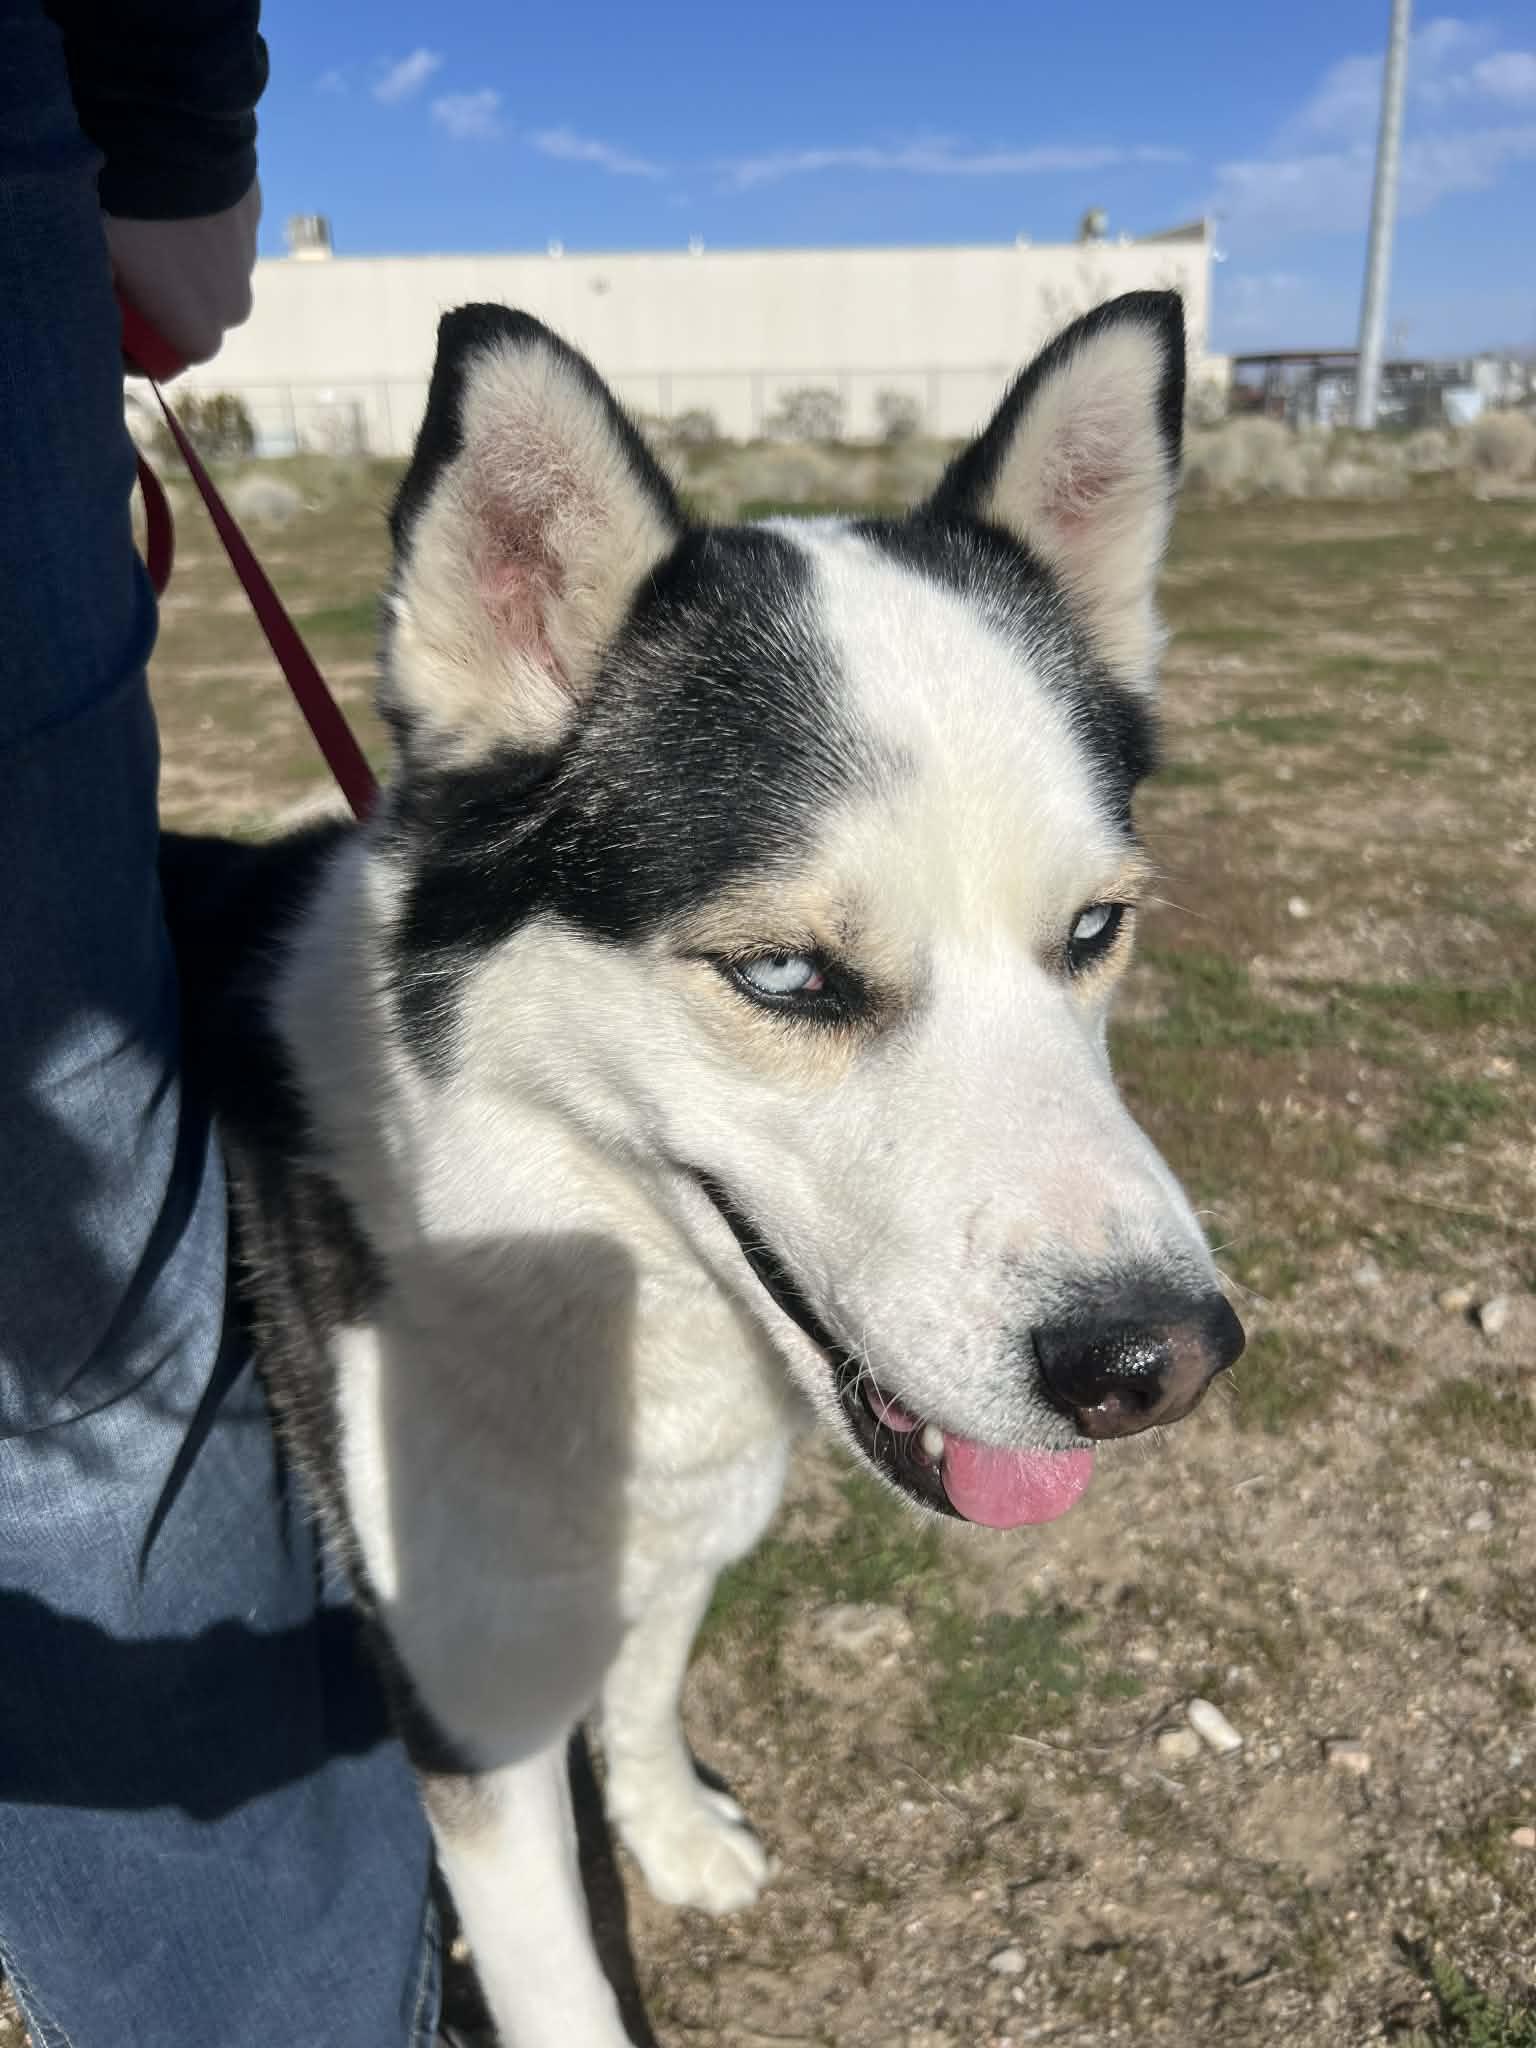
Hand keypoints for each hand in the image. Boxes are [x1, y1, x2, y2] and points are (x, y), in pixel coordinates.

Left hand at [106, 181, 261, 370]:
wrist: (168, 132)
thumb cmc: (124, 210)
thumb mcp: (96, 258)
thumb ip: (103, 295)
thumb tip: (103, 298)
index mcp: (198, 331)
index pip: (176, 356)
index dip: (144, 343)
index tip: (120, 319)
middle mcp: (235, 305)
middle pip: (204, 314)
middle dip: (175, 300)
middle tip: (138, 267)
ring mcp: (250, 256)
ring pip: (220, 271)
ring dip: (194, 259)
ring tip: (157, 222)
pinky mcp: (254, 212)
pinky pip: (228, 230)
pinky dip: (205, 221)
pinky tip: (178, 193)